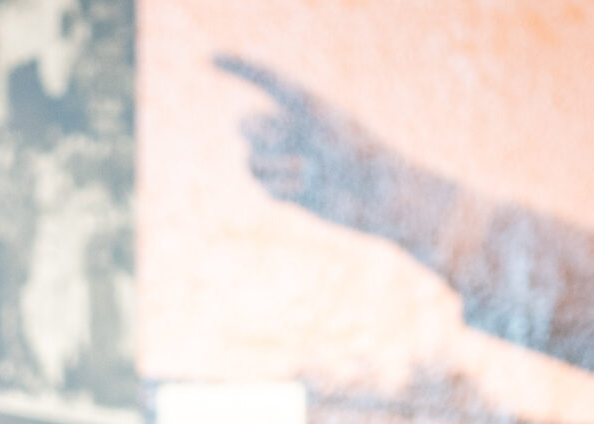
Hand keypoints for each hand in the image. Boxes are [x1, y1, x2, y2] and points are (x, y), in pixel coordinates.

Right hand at [216, 54, 440, 242]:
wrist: (382, 196)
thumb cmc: (363, 152)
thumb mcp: (326, 127)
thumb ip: (284, 114)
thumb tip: (246, 126)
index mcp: (305, 105)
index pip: (265, 80)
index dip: (238, 68)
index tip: (211, 58)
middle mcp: (293, 130)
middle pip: (246, 125)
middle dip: (256, 133)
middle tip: (285, 143)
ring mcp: (289, 160)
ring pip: (250, 160)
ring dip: (273, 168)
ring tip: (306, 172)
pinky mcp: (289, 189)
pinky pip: (264, 186)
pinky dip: (281, 189)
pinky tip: (306, 191)